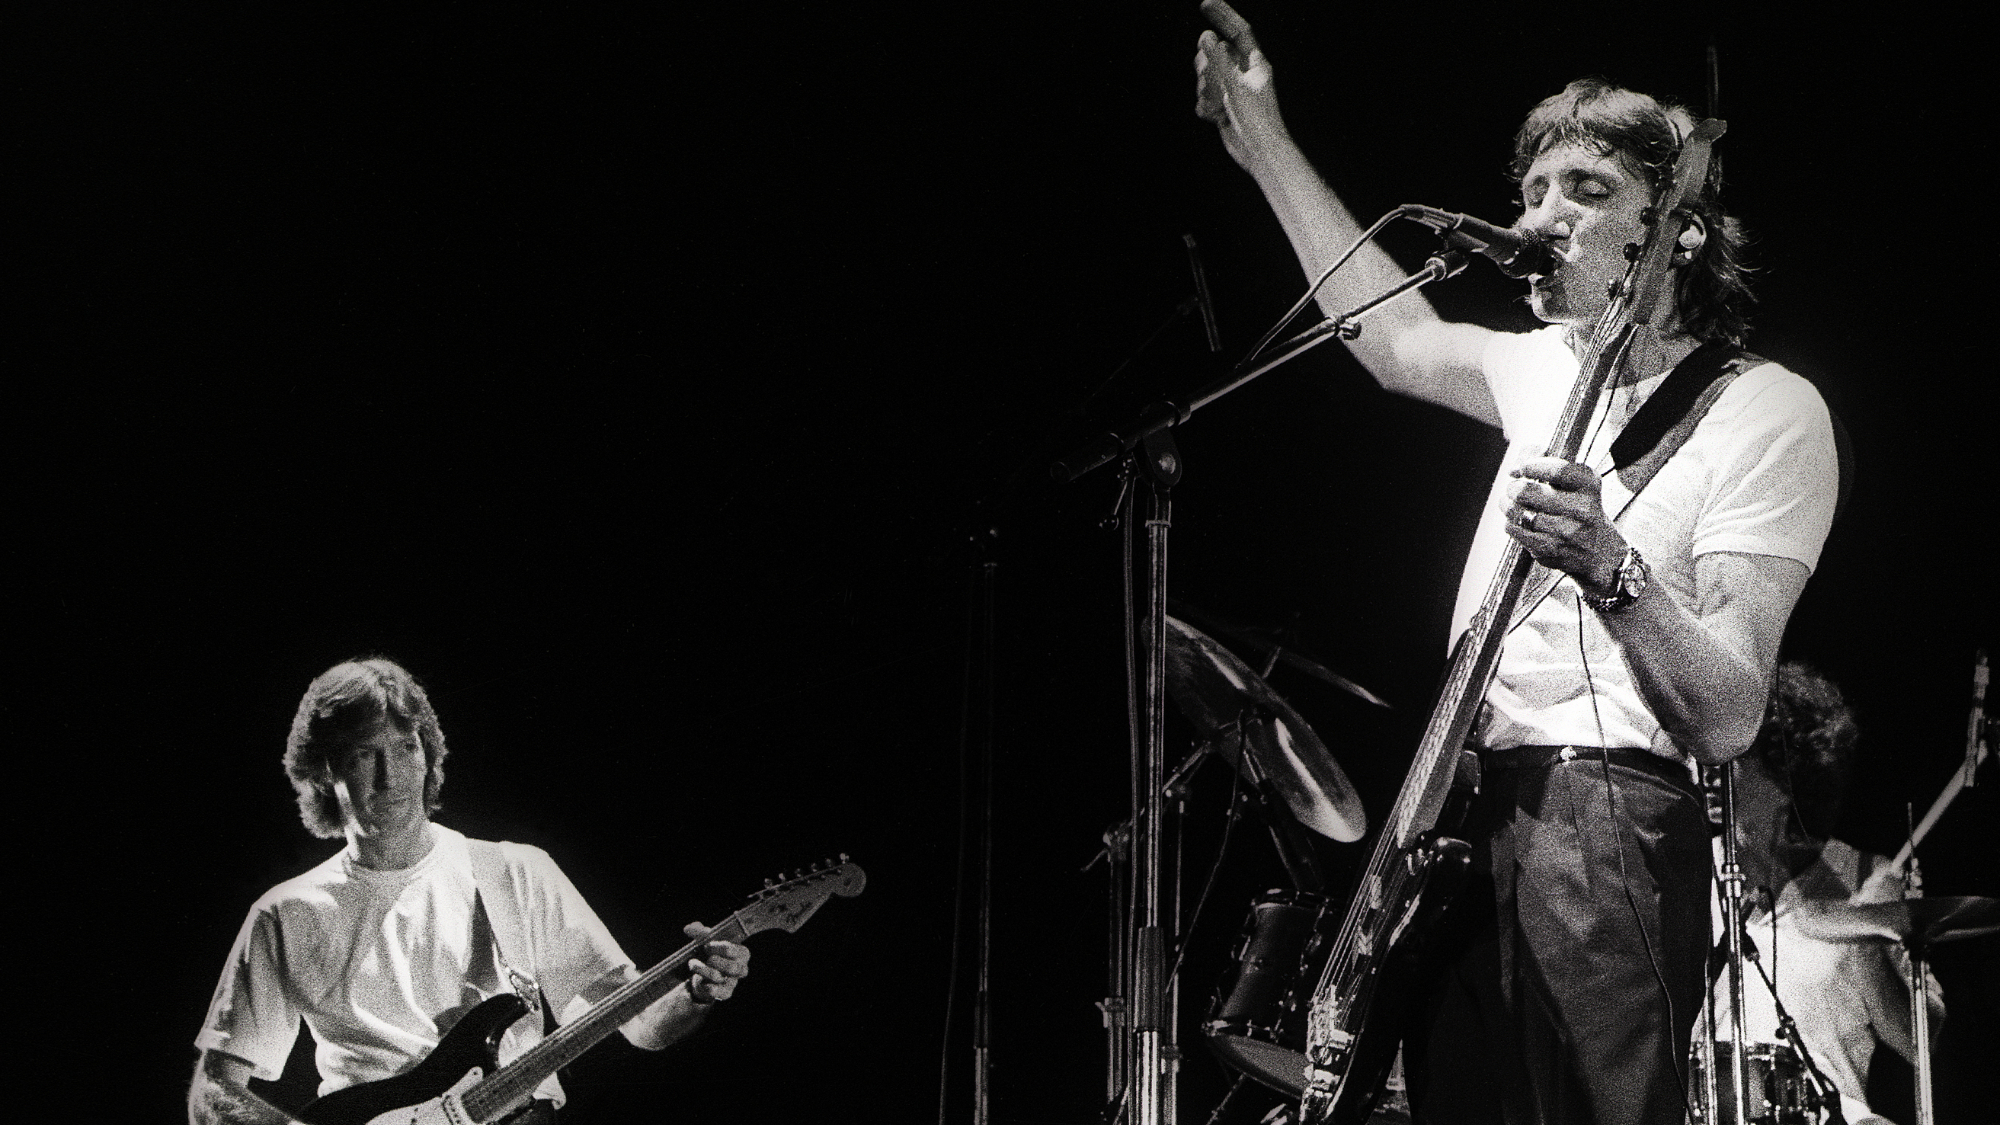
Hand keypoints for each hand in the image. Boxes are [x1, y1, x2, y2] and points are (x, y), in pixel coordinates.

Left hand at [684, 921, 749, 1003]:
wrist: (706, 975)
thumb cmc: (712, 954)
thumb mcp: (708, 941)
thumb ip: (700, 933)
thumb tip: (689, 928)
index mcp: (742, 953)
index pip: (732, 950)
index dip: (717, 947)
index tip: (707, 945)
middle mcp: (742, 968)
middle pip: (730, 966)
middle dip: (713, 960)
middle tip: (704, 956)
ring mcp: (733, 982)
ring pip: (717, 977)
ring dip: (702, 969)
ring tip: (692, 964)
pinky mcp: (725, 993)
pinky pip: (715, 991)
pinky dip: (705, 985)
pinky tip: (701, 981)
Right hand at [1194, 1, 1282, 168]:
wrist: (1259, 153)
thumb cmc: (1256, 119)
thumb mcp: (1234, 86)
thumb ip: (1218, 60)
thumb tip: (1205, 37)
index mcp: (1255, 63)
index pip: (1238, 30)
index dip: (1223, 15)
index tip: (1204, 3)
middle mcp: (1243, 73)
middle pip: (1215, 54)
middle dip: (1206, 67)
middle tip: (1214, 82)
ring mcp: (1232, 90)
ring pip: (1206, 77)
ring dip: (1206, 91)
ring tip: (1219, 105)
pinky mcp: (1224, 106)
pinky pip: (1204, 97)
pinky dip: (1206, 106)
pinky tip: (1216, 117)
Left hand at [1503, 456, 1625, 592]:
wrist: (1600, 553)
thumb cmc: (1582, 510)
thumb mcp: (1579, 484)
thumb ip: (1549, 464)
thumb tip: (1517, 463)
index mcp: (1589, 486)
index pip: (1558, 470)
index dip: (1532, 465)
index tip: (1522, 468)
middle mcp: (1580, 509)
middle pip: (1527, 491)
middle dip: (1514, 487)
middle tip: (1514, 487)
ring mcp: (1564, 531)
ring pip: (1518, 510)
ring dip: (1508, 504)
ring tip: (1509, 501)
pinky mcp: (1549, 548)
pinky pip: (1515, 529)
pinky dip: (1510, 521)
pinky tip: (1516, 519)